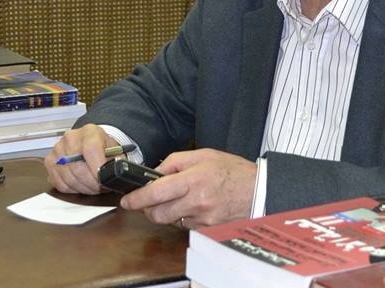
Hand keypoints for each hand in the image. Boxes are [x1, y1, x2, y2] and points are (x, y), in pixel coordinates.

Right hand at [44, 124, 116, 194]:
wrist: (91, 142)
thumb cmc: (103, 148)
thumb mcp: (115, 151)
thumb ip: (116, 162)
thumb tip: (114, 176)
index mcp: (90, 132)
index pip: (91, 150)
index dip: (97, 168)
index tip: (104, 180)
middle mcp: (71, 138)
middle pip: (78, 167)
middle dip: (91, 184)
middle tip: (100, 188)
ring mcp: (58, 150)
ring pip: (69, 178)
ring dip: (83, 188)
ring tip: (93, 187)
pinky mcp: (50, 162)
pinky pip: (60, 183)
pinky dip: (72, 189)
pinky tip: (81, 186)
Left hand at [121, 148, 255, 228]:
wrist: (258, 190)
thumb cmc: (231, 170)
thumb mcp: (203, 155)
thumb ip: (175, 161)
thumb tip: (155, 172)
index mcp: (193, 180)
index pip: (155, 192)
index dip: (137, 198)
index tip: (127, 199)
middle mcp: (196, 201)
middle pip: (158, 214)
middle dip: (148, 209)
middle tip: (150, 200)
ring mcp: (202, 218)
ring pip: (170, 221)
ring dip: (167, 212)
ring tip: (179, 199)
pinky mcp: (207, 229)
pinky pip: (185, 226)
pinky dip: (183, 217)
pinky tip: (193, 206)